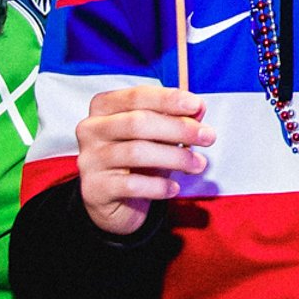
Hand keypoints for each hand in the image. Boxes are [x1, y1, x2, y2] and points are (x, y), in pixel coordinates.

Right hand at [77, 85, 212, 236]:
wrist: (113, 202)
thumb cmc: (137, 161)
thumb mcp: (158, 136)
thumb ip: (175, 119)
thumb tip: (198, 108)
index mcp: (104, 107)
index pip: (137, 96)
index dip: (169, 99)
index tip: (198, 106)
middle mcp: (91, 129)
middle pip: (137, 123)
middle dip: (178, 128)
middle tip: (208, 137)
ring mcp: (89, 159)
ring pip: (136, 152)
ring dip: (175, 157)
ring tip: (199, 164)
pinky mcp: (93, 189)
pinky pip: (131, 185)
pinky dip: (158, 186)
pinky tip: (174, 188)